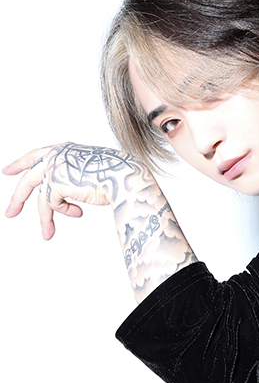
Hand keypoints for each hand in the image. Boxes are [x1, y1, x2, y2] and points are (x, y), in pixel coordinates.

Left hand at [4, 142, 145, 239]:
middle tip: (10, 213)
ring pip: (39, 196)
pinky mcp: (54, 181)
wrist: (123, 177)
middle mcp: (55, 154)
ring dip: (44, 218)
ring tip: (47, 233)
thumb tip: (58, 196)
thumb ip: (70, 178)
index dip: (20, 164)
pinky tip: (78, 212)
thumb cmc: (115, 176)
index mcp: (64, 149)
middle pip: (28, 179)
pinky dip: (64, 212)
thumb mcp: (87, 173)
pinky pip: (52, 203)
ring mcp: (53, 167)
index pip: (35, 155)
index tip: (8, 171)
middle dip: (17, 199)